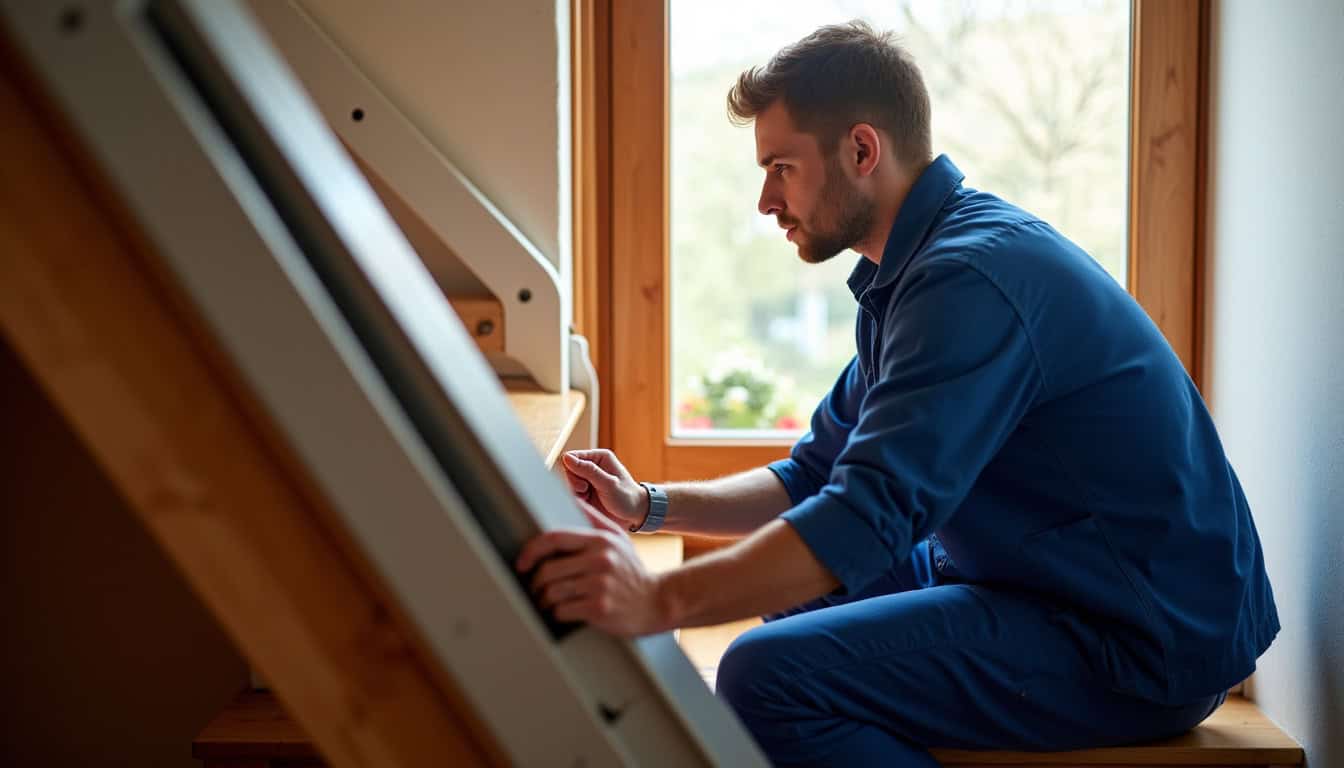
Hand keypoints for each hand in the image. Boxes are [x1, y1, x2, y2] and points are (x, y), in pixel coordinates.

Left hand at [515, 497, 668, 636]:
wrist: (657, 601)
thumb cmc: (630, 570)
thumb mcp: (617, 539)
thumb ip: (593, 518)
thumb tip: (570, 497)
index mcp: (600, 540)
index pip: (554, 539)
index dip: (531, 551)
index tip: (522, 563)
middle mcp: (600, 560)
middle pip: (548, 570)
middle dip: (535, 583)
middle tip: (534, 589)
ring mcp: (600, 585)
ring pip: (552, 592)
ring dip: (543, 601)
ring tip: (546, 603)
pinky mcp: (600, 608)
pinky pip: (562, 611)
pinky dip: (556, 614)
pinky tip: (562, 613)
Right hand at [560, 449, 646, 530]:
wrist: (635, 515)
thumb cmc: (627, 497)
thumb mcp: (608, 484)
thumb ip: (588, 471)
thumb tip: (566, 458)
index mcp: (599, 456)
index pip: (571, 457)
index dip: (572, 471)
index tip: (583, 485)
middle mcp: (592, 465)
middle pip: (567, 470)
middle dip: (574, 483)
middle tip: (586, 491)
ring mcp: (588, 479)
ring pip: (568, 482)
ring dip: (575, 492)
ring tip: (589, 497)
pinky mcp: (585, 491)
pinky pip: (571, 492)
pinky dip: (577, 499)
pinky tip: (588, 502)